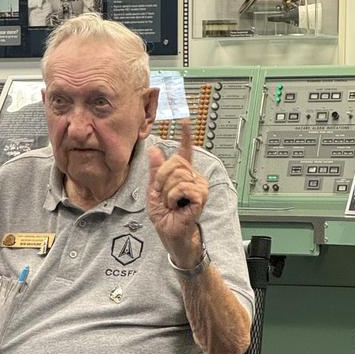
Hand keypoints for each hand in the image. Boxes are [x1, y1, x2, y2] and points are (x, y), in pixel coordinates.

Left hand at [147, 121, 208, 265]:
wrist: (170, 233)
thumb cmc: (165, 216)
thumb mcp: (153, 191)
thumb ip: (155, 171)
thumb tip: (155, 150)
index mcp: (182, 174)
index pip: (185, 151)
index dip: (185, 135)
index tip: (185, 119)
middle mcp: (193, 177)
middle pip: (175, 163)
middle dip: (162, 180)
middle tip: (164, 196)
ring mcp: (199, 185)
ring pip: (177, 175)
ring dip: (167, 192)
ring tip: (171, 203)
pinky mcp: (201, 195)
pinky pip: (182, 187)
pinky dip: (173, 198)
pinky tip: (177, 207)